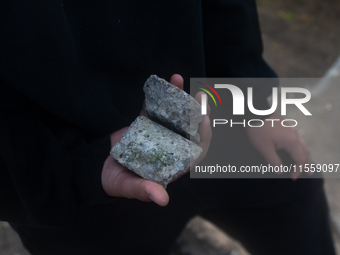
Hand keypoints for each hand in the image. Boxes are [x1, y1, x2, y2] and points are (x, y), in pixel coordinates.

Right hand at [101, 74, 211, 205]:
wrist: (98, 166)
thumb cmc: (116, 181)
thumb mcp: (127, 187)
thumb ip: (143, 191)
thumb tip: (162, 200)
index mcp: (172, 164)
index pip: (196, 152)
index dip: (203, 137)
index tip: (205, 120)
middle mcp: (170, 147)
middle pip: (190, 130)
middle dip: (198, 113)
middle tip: (201, 96)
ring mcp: (160, 133)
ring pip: (176, 115)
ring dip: (181, 99)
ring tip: (182, 81)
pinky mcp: (147, 122)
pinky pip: (157, 106)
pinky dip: (161, 94)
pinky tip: (169, 80)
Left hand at [246, 113, 310, 179]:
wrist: (254, 112)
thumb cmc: (258, 130)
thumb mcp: (264, 148)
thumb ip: (273, 161)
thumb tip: (280, 171)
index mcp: (291, 141)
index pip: (299, 159)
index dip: (298, 170)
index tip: (293, 178)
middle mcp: (294, 135)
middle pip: (305, 152)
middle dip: (307, 163)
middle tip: (309, 173)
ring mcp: (291, 129)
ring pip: (302, 145)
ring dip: (304, 155)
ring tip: (305, 163)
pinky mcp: (286, 126)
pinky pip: (297, 140)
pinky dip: (299, 148)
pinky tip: (294, 150)